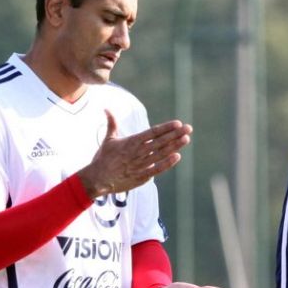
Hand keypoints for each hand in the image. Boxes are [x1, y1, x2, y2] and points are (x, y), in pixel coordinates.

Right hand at [78, 110, 192, 198]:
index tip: (178, 123)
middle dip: (176, 134)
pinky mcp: (142, 176)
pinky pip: (157, 169)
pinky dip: (167, 163)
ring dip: (175, 146)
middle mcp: (138, 152)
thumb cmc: (103, 158)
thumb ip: (111, 123)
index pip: (153, 132)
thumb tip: (106, 109)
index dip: (166, 128)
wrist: (98, 179)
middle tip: (189, 128)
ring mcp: (141, 164)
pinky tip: (177, 156)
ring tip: (186, 139)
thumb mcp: (108, 139)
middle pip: (161, 141)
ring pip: (161, 153)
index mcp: (132, 141)